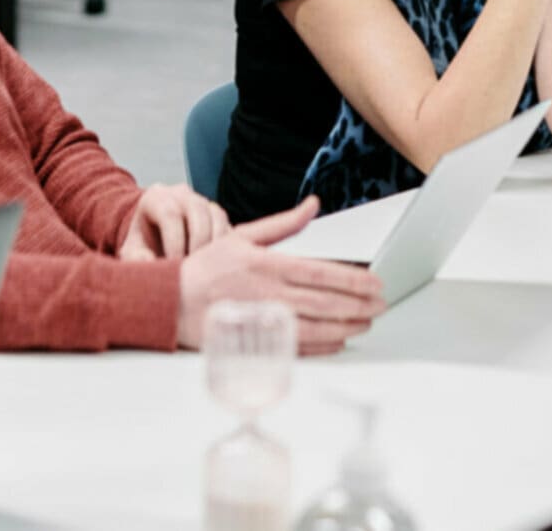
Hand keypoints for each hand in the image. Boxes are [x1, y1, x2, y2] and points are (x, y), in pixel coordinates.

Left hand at [117, 183, 231, 259]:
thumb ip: (136, 258)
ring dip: (215, 243)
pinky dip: (226, 243)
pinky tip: (218, 263)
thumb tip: (152, 262)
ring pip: (217, 214)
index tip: (175, 263)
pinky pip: (228, 223)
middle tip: (196, 267)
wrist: (153, 237)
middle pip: (197, 210)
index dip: (175, 240)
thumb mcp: (131, 252)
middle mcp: (180, 193)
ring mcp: (200, 200)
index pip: (170, 213)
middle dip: (199, 241)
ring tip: (208, 267)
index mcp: (155, 198)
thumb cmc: (142, 245)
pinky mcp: (216, 212)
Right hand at [177, 198, 384, 355]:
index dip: (354, 280)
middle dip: (358, 305)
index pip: (322, 273)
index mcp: (268, 265)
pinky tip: (338, 341)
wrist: (170, 301)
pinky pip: (296, 347)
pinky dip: (322, 346)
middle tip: (381, 305)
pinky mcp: (255, 341)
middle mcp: (268, 293)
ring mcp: (262, 320)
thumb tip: (313, 204)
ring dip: (345, 326)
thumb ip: (283, 224)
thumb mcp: (243, 235)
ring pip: (315, 327)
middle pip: (325, 302)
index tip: (376, 283)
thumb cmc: (206, 268)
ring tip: (366, 323)